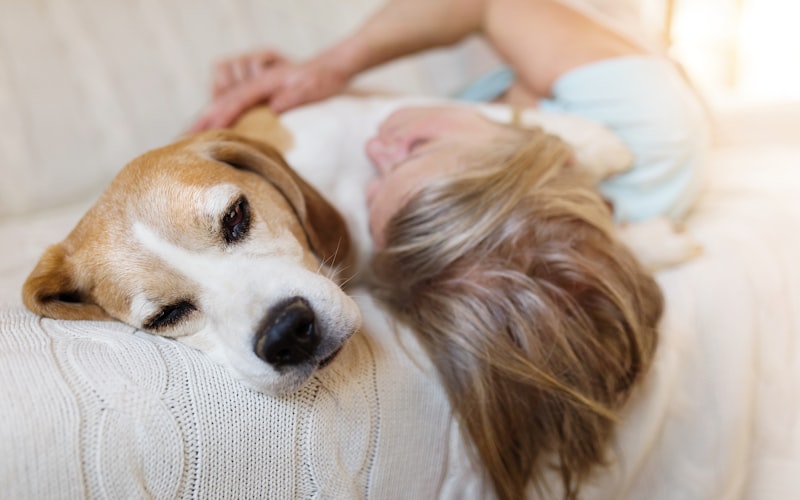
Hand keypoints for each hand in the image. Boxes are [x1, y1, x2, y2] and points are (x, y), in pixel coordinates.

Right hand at [189, 50, 351, 132]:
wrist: (330, 66)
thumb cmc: (323, 80)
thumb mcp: (313, 88)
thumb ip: (293, 96)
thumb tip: (273, 109)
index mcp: (267, 82)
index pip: (238, 100)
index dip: (222, 116)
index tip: (208, 131)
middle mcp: (257, 80)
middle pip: (223, 98)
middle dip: (204, 117)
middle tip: (185, 135)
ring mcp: (257, 83)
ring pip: (224, 97)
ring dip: (208, 113)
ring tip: (192, 133)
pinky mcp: (259, 89)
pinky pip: (233, 100)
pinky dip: (220, 111)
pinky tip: (215, 124)